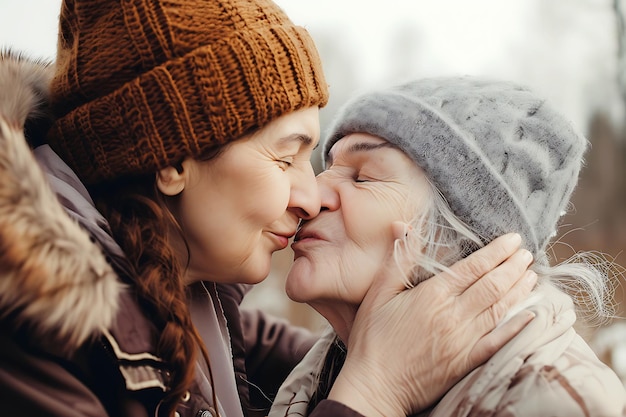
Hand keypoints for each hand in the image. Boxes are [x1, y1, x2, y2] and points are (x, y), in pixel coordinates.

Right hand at [327, 229, 536, 416]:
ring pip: (499, 310)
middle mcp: (453, 316)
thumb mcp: (377, 294)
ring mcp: (462, 341)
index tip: (512, 240)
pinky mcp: (466, 362)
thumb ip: (397, 259)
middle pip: (492, 285)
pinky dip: (516, 328)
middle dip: (513, 267)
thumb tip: (404, 226)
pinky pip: (498, 342)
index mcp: (431, 295)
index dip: (496, 252)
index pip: (473, 267)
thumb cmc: (372, 339)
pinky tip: (530, 316)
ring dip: (519, 290)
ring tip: (532, 275)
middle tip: (527, 253)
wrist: (375, 386)